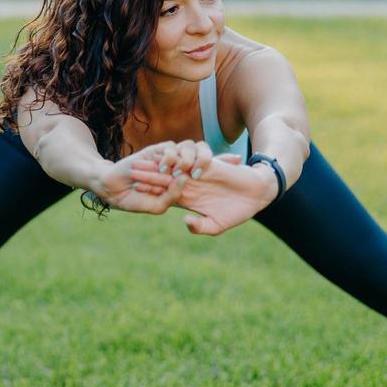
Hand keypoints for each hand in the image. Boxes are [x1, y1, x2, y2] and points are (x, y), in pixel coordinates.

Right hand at [96, 140, 213, 214]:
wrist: (113, 189)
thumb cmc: (134, 201)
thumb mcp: (157, 206)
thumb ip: (171, 197)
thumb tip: (183, 180)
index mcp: (182, 181)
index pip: (205, 171)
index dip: (223, 166)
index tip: (239, 163)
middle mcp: (178, 167)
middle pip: (203, 154)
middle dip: (214, 157)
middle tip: (213, 168)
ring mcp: (168, 158)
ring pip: (189, 148)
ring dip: (189, 159)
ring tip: (184, 173)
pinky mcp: (156, 150)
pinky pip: (171, 147)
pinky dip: (171, 157)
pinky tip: (166, 168)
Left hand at [130, 152, 278, 235]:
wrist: (257, 194)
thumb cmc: (239, 211)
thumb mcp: (217, 225)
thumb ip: (200, 227)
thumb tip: (185, 222)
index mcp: (189, 199)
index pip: (165, 194)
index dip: (151, 191)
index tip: (134, 190)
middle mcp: (191, 184)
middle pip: (165, 178)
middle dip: (148, 175)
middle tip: (129, 171)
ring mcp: (199, 173)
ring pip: (175, 167)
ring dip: (160, 165)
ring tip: (142, 162)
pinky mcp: (209, 164)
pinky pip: (192, 160)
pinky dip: (180, 160)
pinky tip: (166, 159)